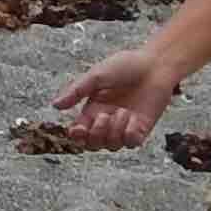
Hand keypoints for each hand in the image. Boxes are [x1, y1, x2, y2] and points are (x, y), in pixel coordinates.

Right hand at [50, 48, 174, 148]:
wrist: (155, 64)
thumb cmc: (126, 65)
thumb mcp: (97, 76)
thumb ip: (77, 91)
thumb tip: (54, 105)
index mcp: (93, 109)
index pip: (79, 133)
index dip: (77, 136)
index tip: (78, 129)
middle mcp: (107, 120)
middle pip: (93, 144)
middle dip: (96, 135)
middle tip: (104, 116)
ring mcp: (125, 126)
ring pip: (112, 146)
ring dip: (114, 131)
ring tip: (123, 112)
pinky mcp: (142, 128)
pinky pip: (131, 143)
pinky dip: (129, 135)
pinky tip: (132, 118)